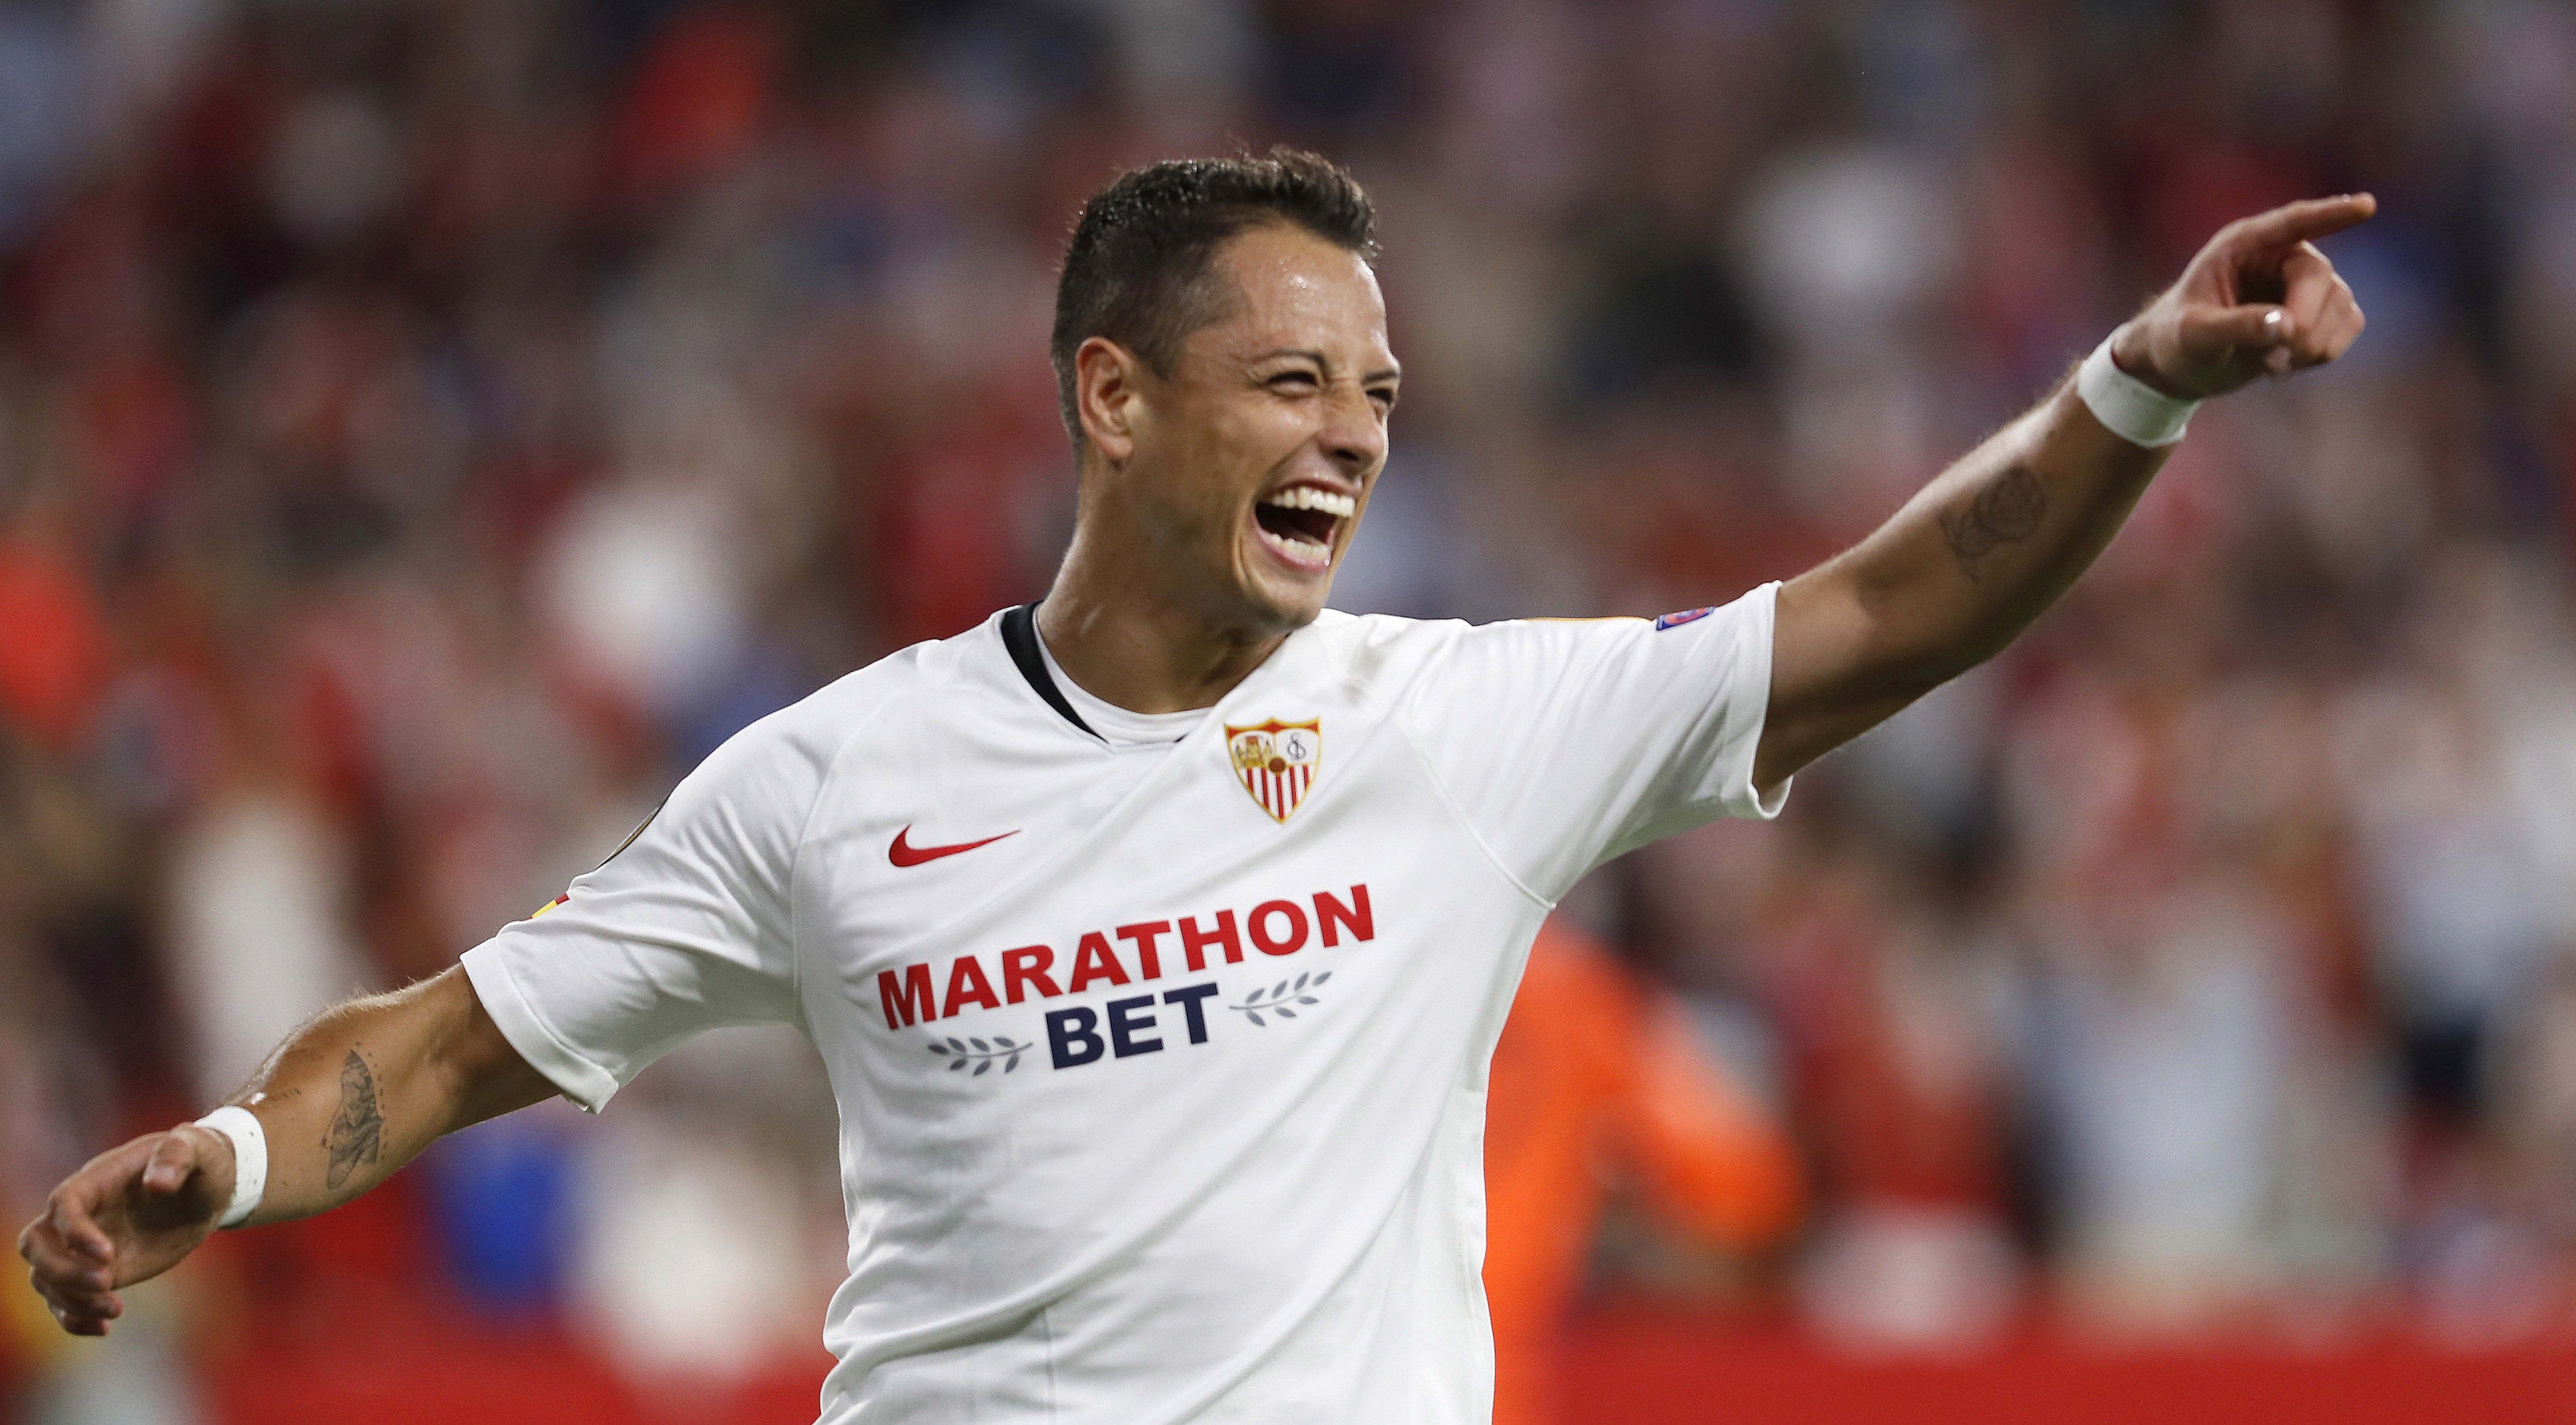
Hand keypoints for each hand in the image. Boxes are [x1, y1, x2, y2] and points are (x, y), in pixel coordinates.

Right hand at [16, 1124, 234, 1335]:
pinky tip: (104, 1328)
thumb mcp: (198, 1149)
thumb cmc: (199, 1163)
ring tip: (115, 1309)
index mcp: (96, 1180)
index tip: (107, 1255)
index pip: (63, 1204)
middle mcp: (81, 1215)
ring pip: (45, 1276)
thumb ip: (177, 1155)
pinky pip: (65, 1300)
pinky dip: (75, 1318)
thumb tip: (157, 1183)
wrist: (205, 1192)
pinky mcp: (97, 1272)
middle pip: (36, 1244)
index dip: (74, 1232)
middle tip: (107, 1282)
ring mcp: (83, 1247)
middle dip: (61, 1270)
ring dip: (71, 1299)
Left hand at [2111, 193, 2374, 398]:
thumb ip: (2235, 326)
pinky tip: (2287, 364)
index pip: (2293, 222)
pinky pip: (2350, 325)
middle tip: (2272, 362)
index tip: (2367, 205)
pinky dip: (2323, 352)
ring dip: (2312, 346)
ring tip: (2270, 365)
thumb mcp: (2193, 335)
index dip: (2331, 213)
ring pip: (2341, 305)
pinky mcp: (2323, 310)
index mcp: (2243, 245)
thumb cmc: (2176, 339)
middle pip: (2319, 278)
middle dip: (2302, 325)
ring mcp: (2307, 282)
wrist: (2182, 364)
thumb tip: (2286, 324)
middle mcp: (2281, 255)